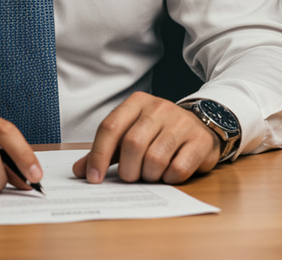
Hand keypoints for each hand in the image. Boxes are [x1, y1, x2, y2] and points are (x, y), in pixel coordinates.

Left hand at [72, 92, 219, 184]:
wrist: (200, 124)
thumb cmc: (158, 132)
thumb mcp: (130, 134)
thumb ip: (106, 151)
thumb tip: (80, 171)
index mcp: (136, 102)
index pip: (110, 127)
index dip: (98, 155)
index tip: (93, 178)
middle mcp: (158, 107)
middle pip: (132, 144)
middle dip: (128, 170)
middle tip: (130, 177)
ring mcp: (181, 122)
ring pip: (155, 158)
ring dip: (149, 176)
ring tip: (151, 174)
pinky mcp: (199, 140)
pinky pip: (178, 168)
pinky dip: (170, 179)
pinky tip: (169, 173)